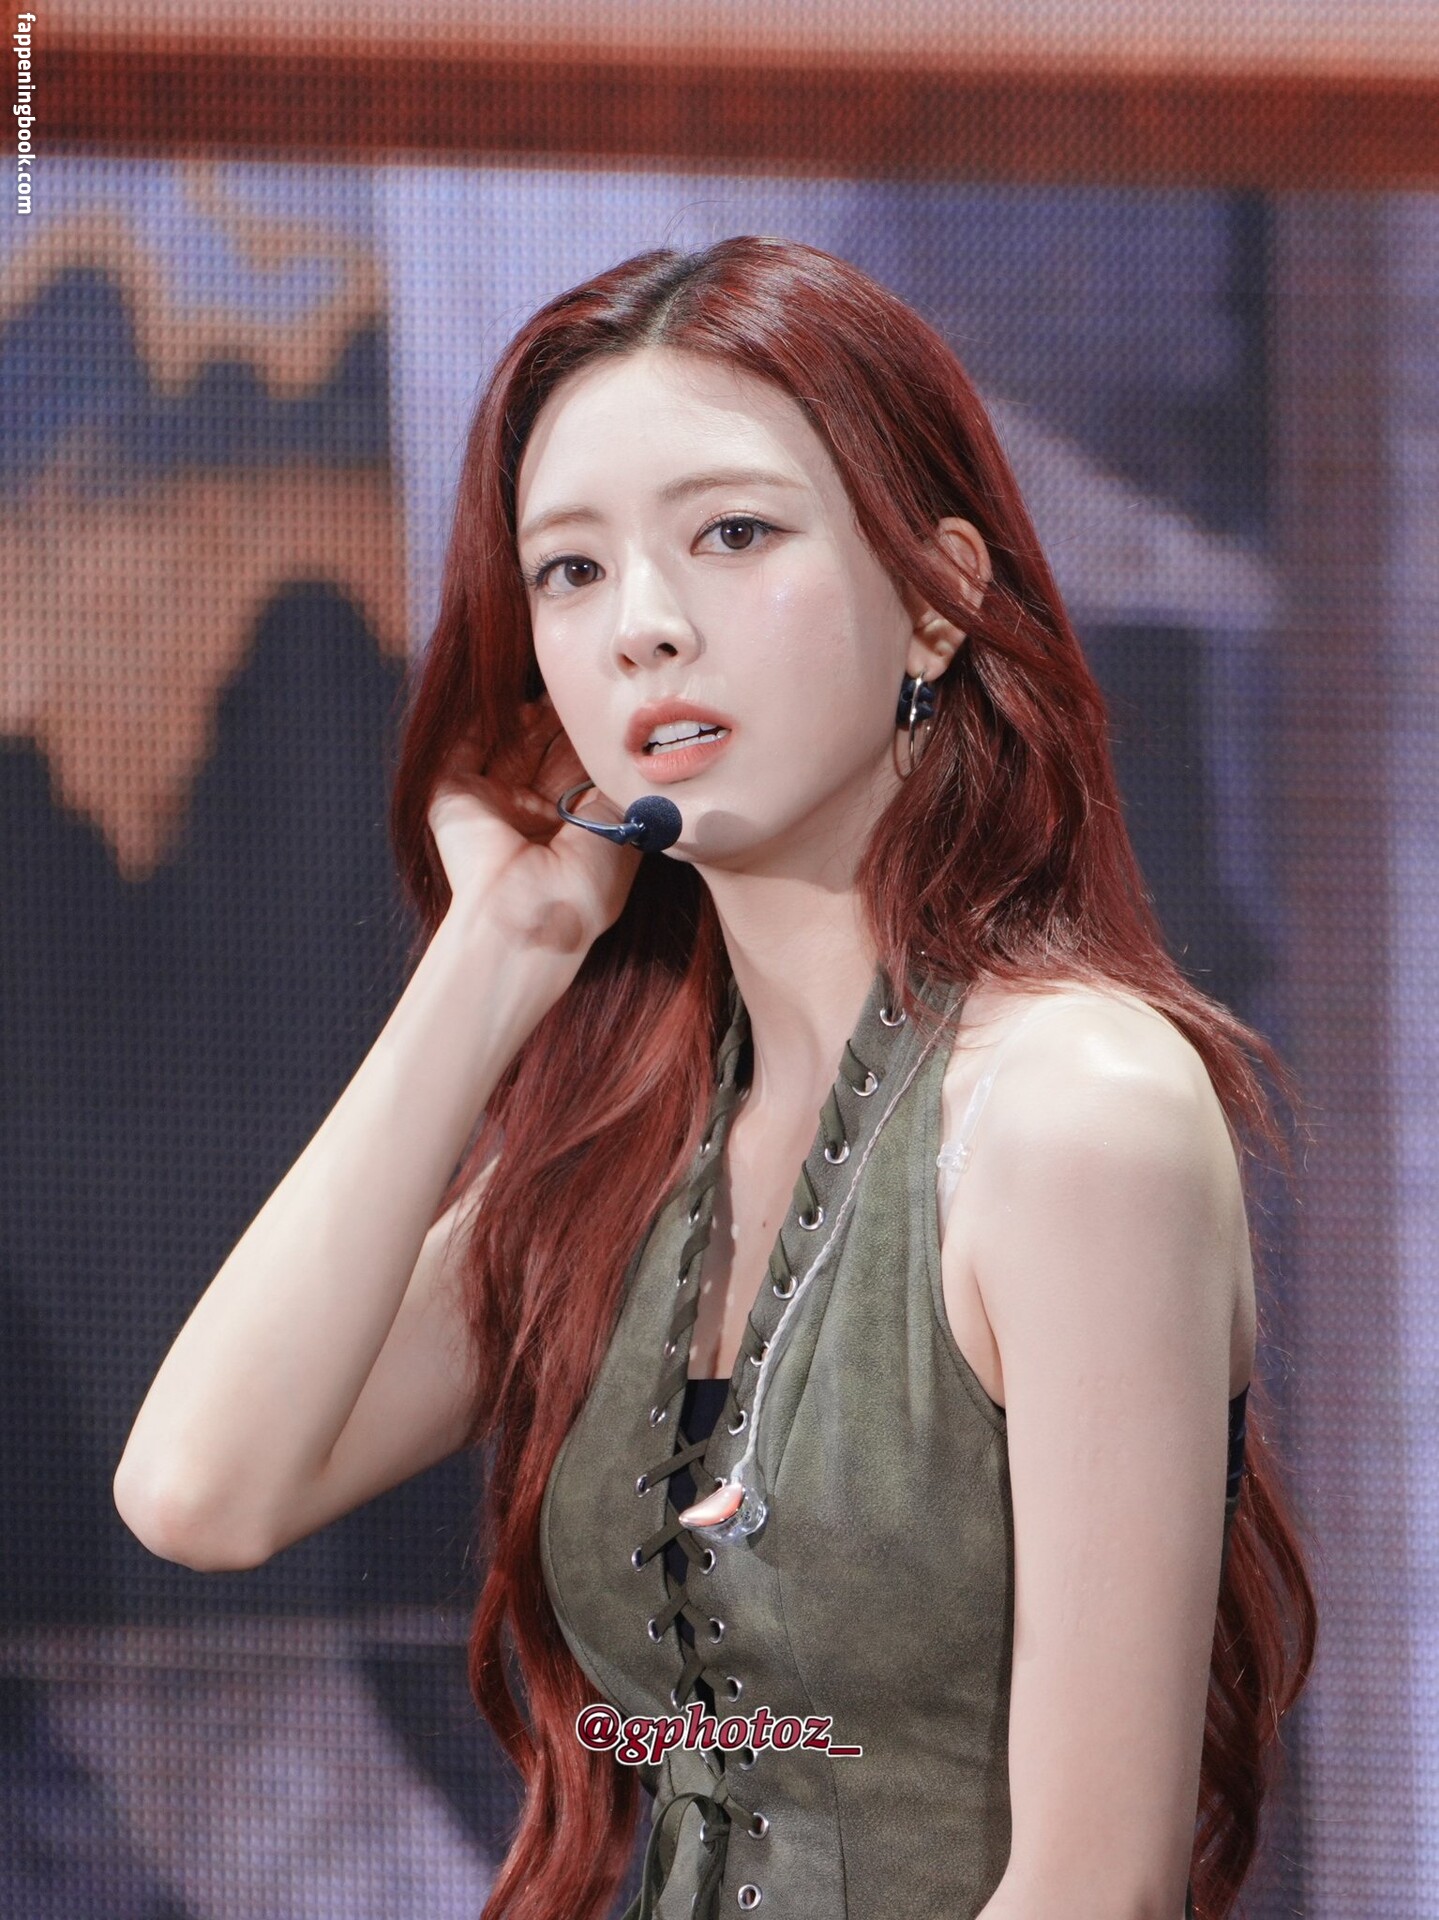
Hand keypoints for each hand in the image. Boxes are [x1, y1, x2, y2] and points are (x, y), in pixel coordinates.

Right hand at [426, 696, 640, 948]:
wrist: (533, 913)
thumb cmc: (588, 883)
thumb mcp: (621, 822)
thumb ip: (619, 775)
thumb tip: (629, 737)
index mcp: (568, 821)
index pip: (576, 759)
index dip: (589, 728)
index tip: (606, 695)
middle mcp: (528, 810)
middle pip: (541, 743)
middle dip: (558, 710)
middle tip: (575, 677)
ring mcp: (490, 802)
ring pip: (505, 738)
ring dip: (522, 707)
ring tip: (545, 678)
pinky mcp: (453, 796)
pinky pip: (462, 744)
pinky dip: (477, 714)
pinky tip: (499, 687)